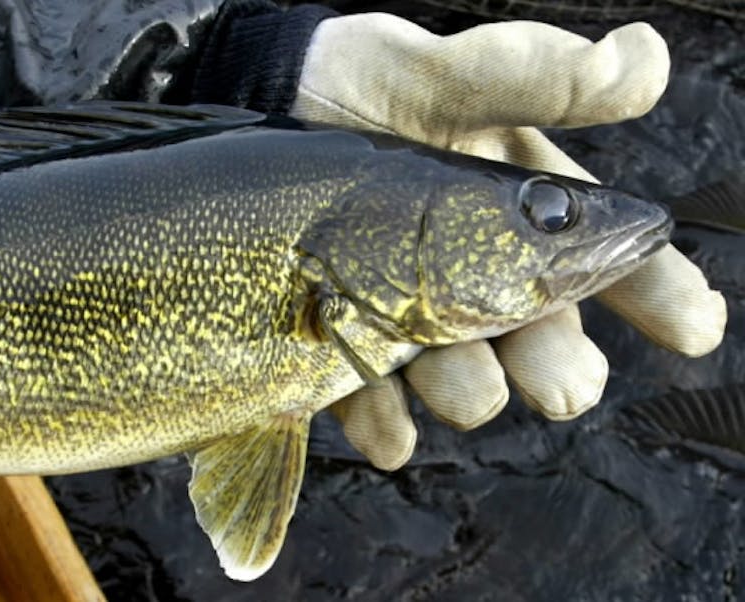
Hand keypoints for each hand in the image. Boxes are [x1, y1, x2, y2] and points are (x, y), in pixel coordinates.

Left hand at [294, 15, 726, 468]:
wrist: (268, 101)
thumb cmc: (373, 84)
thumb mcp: (455, 72)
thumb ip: (540, 77)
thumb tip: (645, 60)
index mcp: (532, 215)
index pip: (619, 262)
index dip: (663, 296)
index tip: (693, 328)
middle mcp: (485, 277)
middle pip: (547, 342)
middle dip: (560, 370)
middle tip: (560, 386)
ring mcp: (414, 315)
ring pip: (466, 380)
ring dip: (471, 393)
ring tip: (463, 388)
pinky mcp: (341, 339)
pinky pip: (370, 398)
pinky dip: (384, 423)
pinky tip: (391, 437)